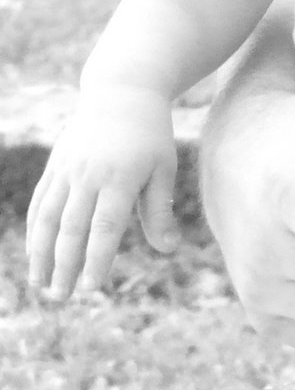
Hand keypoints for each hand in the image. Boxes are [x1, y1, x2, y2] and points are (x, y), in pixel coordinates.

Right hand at [26, 85, 178, 300]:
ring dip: (41, 254)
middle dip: (64, 266)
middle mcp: (89, 176)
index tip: (91, 288)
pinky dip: (35, 230)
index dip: (96, 259)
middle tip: (61, 298)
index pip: (105, 227)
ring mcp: (68, 170)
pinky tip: (32, 254)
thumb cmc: (151, 134)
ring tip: (41, 285)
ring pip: (49, 218)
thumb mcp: (163, 168)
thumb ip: (160, 210)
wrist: (121, 92)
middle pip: (72, 228)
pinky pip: (41, 202)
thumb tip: (167, 249)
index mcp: (120, 178)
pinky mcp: (55, 166)